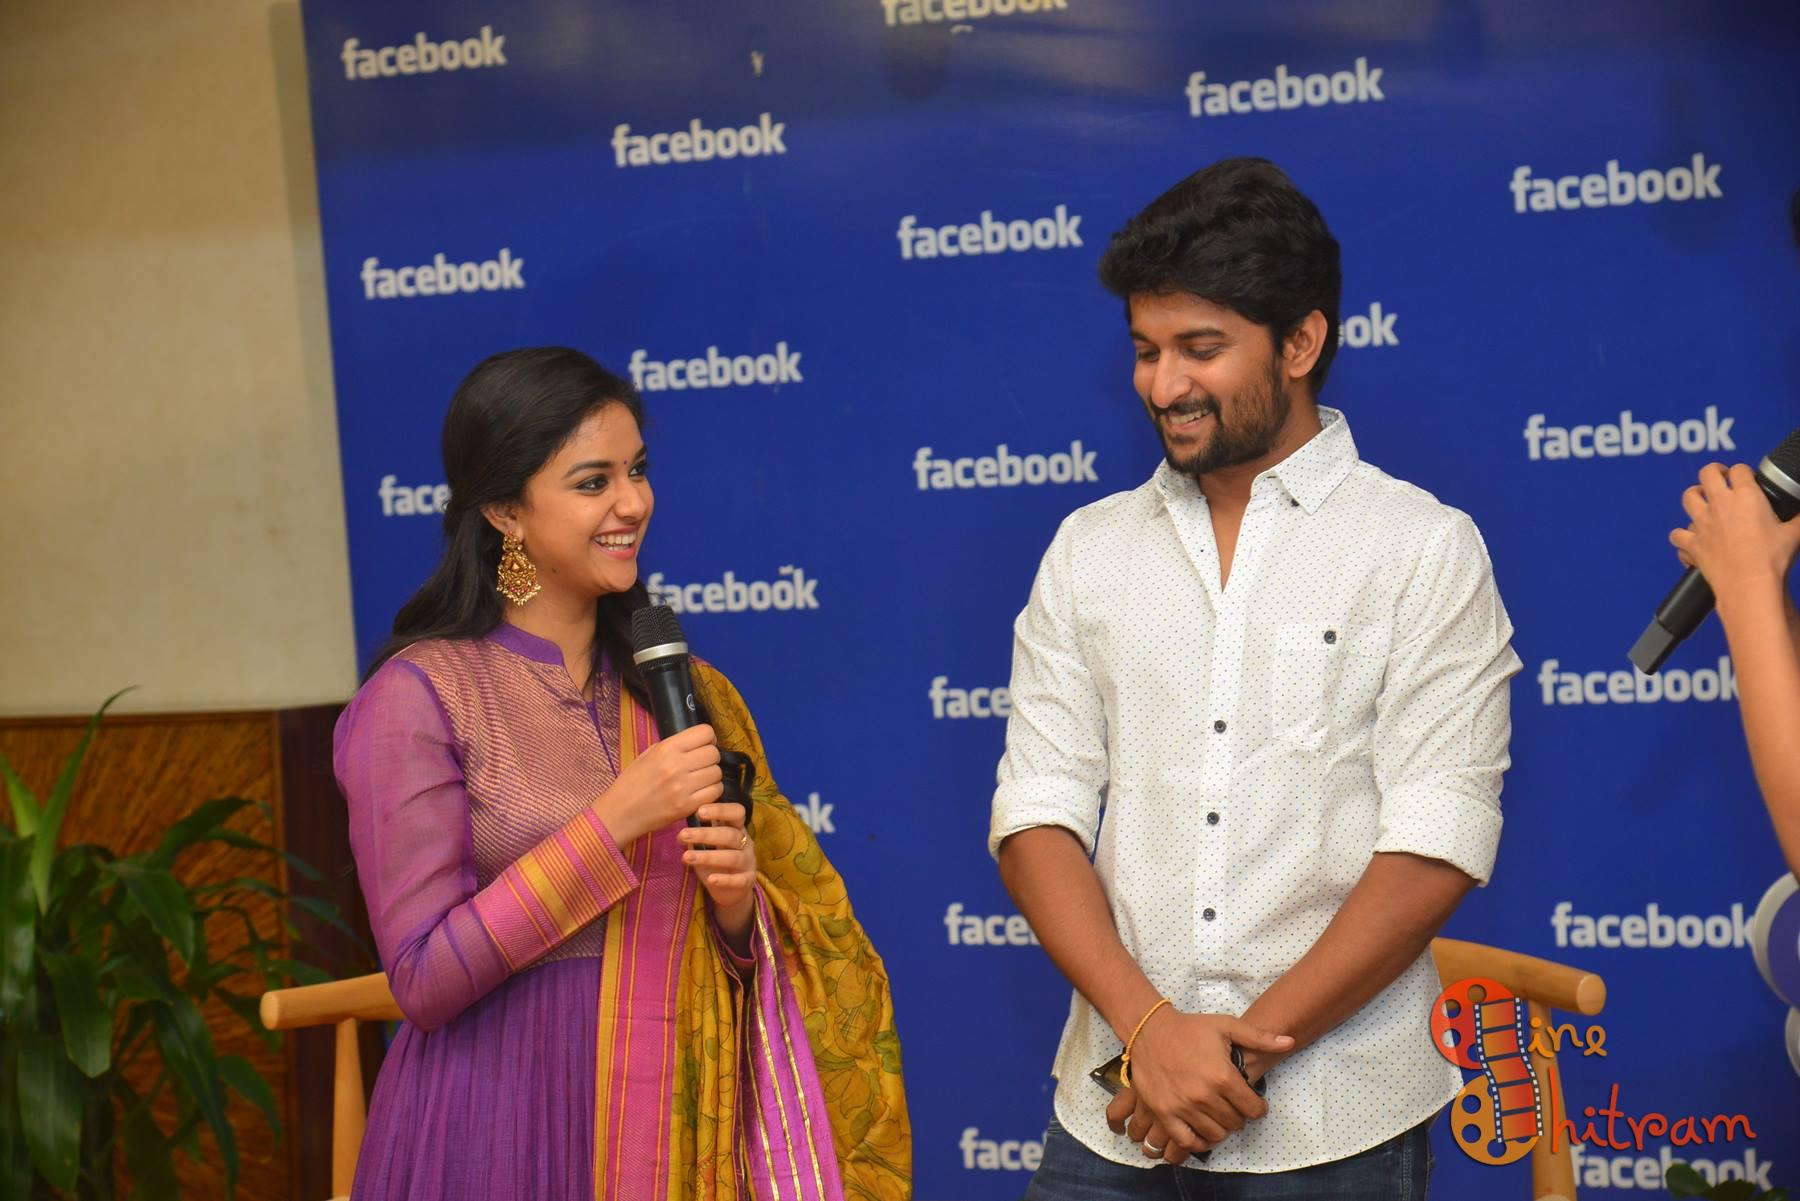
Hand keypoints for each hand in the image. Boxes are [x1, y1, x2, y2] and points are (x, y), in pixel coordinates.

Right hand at [592, 724, 721, 844]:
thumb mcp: (648, 755)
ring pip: (717, 772)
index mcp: (667, 748)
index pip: (705, 732)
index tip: (703, 745)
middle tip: (700, 765)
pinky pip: (715, 791)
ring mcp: (683, 787)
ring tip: (699, 779)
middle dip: (710, 757)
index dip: (708, 738)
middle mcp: (677, 765)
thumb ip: (673, 746)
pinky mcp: (687, 806)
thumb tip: (698, 741)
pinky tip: (700, 792)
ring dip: (711, 775)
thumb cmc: (632, 782)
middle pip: (714, 753)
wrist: (621, 812)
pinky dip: (712, 791)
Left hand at [679, 801, 756, 941]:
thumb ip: (697, 838)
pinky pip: (738, 880)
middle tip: (683, 834)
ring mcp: (748, 862)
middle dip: (706, 834)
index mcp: (737, 829)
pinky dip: (725, 879)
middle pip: (730, 834)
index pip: (736, 813)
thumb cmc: (716, 861)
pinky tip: (711, 879)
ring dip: (708, 857)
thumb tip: (681, 834)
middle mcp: (745, 843)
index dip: (720, 810)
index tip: (699, 811)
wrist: (731, 888)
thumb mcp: (707, 847)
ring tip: (686, 857)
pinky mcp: (748, 881)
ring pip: (732, 857)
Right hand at [1103, 1008, 1291, 1163]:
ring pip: (1215, 1134)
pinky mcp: (1164, 1113)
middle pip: (1235, 1123)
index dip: (1258, 1108)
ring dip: (1221, 1128)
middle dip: (1239, 1116)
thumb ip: (1259, 1037)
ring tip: (1219, 1117)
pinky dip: (1198, 1142)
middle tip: (1235, 1107)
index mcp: (1222, 1076)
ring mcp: (1182, 1107)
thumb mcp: (1226, 1026)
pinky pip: (1186, 1140)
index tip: (1254, 1104)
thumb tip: (1289, 1042)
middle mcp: (1204, 1095)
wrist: (1149, 1030)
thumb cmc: (1190, 1028)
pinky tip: (1202, 1132)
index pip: (1253, 1109)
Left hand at [1670, 463, 1799, 606]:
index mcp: (1746, 496)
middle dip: (1714, 472)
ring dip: (1695, 496)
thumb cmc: (1772, 558)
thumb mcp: (1795, 533)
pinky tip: (1690, 540)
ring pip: (1688, 498)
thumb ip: (1799, 517)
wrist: (1748, 584)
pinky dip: (1682, 537)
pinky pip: (1677, 535)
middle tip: (1721, 478)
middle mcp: (1720, 504)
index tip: (1747, 478)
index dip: (1744, 471)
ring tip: (1703, 500)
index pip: (1740, 470)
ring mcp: (1702, 523)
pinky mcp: (1692, 543)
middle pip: (1707, 473)